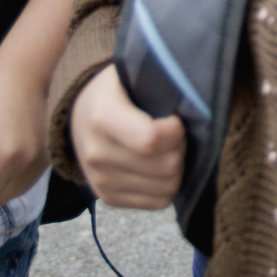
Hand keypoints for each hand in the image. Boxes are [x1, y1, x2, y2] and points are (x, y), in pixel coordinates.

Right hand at [69, 65, 183, 208]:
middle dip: (180, 148)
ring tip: (167, 149)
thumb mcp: (132, 74)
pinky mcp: (108, 197)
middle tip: (175, 134)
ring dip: (177, 167)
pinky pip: (158, 202)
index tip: (175, 119)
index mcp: (102, 117)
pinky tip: (159, 166)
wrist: (81, 116)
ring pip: (166, 187)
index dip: (175, 131)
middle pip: (165, 166)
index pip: (150, 139)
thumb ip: (159, 84)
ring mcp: (101, 180)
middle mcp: (96, 153)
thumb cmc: (118, 92)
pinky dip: (166, 185)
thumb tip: (195, 99)